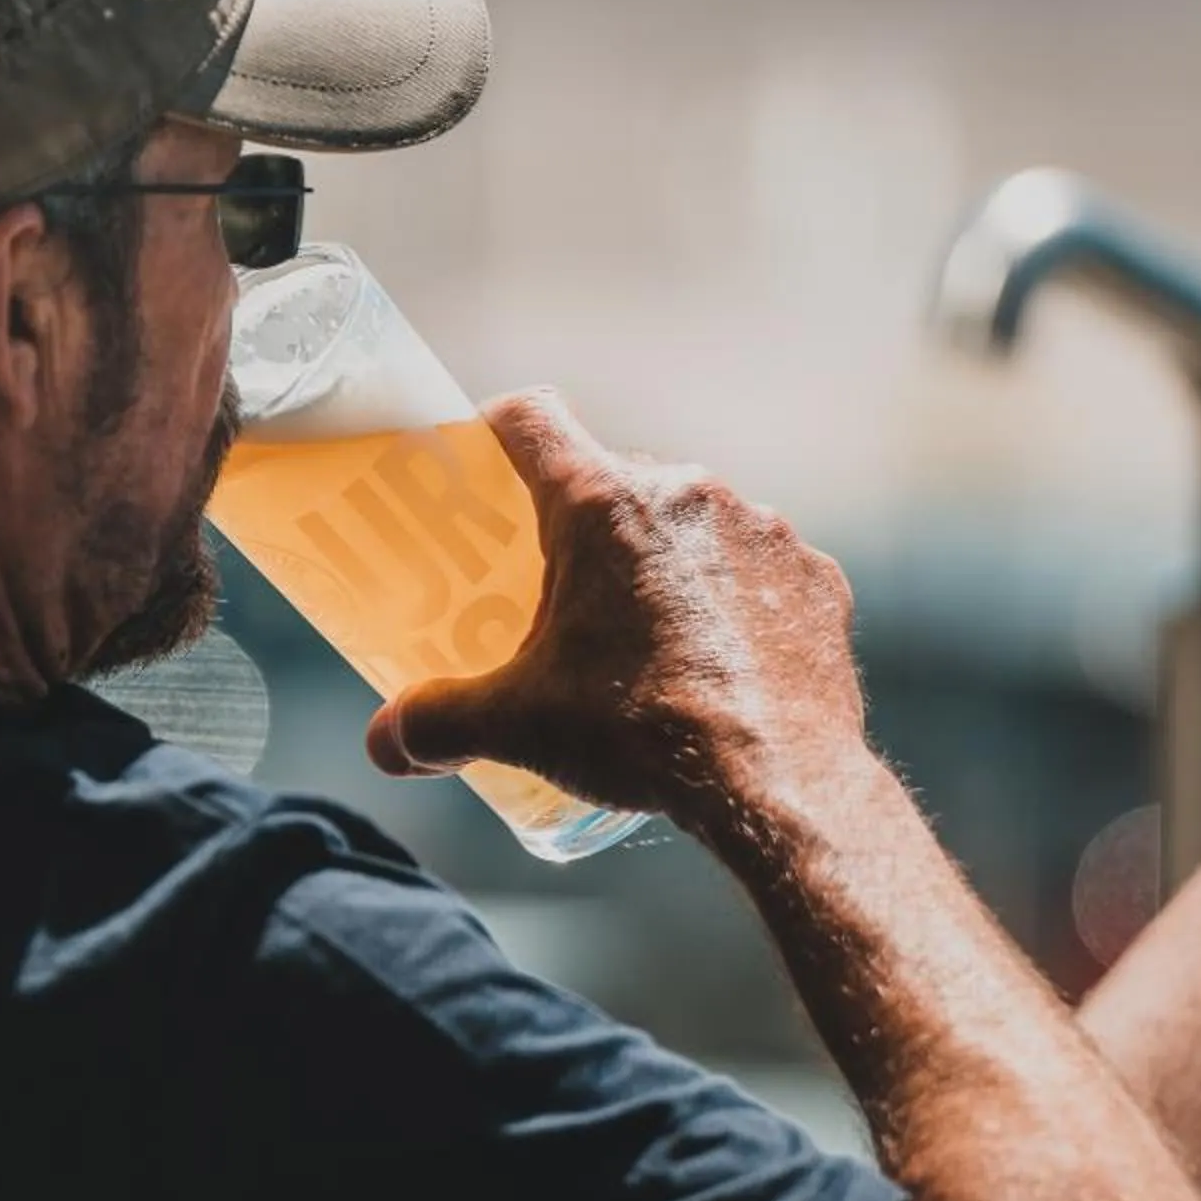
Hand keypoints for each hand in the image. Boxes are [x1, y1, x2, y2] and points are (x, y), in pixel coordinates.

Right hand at [364, 390, 868, 851]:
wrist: (778, 782)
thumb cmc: (643, 734)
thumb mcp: (519, 727)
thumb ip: (438, 724)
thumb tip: (385, 742)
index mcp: (602, 504)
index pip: (532, 418)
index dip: (498, 430)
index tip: (485, 463)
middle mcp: (687, 493)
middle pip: (614, 478)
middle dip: (584, 527)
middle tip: (560, 589)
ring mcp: (762, 530)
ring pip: (693, 525)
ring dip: (666, 564)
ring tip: (647, 638)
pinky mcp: (814, 576)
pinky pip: (759, 570)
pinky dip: (735, 603)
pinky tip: (720, 662)